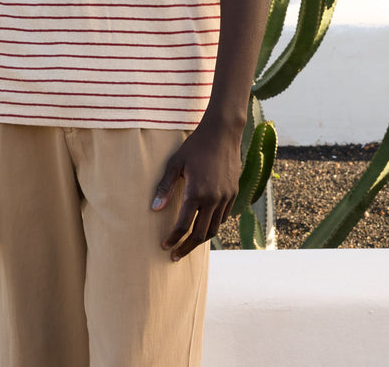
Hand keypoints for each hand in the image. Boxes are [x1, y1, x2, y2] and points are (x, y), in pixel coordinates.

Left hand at [151, 122, 242, 260]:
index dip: (173, 239)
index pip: (183, 225)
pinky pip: (223, 217)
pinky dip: (213, 226)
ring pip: (214, 228)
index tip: (164, 246)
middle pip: (200, 234)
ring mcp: (225, 197)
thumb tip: (154, 209)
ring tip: (188, 244)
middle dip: (186, 247)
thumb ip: (165, 187)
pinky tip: (204, 225)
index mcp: (196, 193)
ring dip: (200, 239)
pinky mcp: (233, 193)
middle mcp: (213, 199)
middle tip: (175, 255)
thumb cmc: (195, 146)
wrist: (222, 133)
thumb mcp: (175, 163)